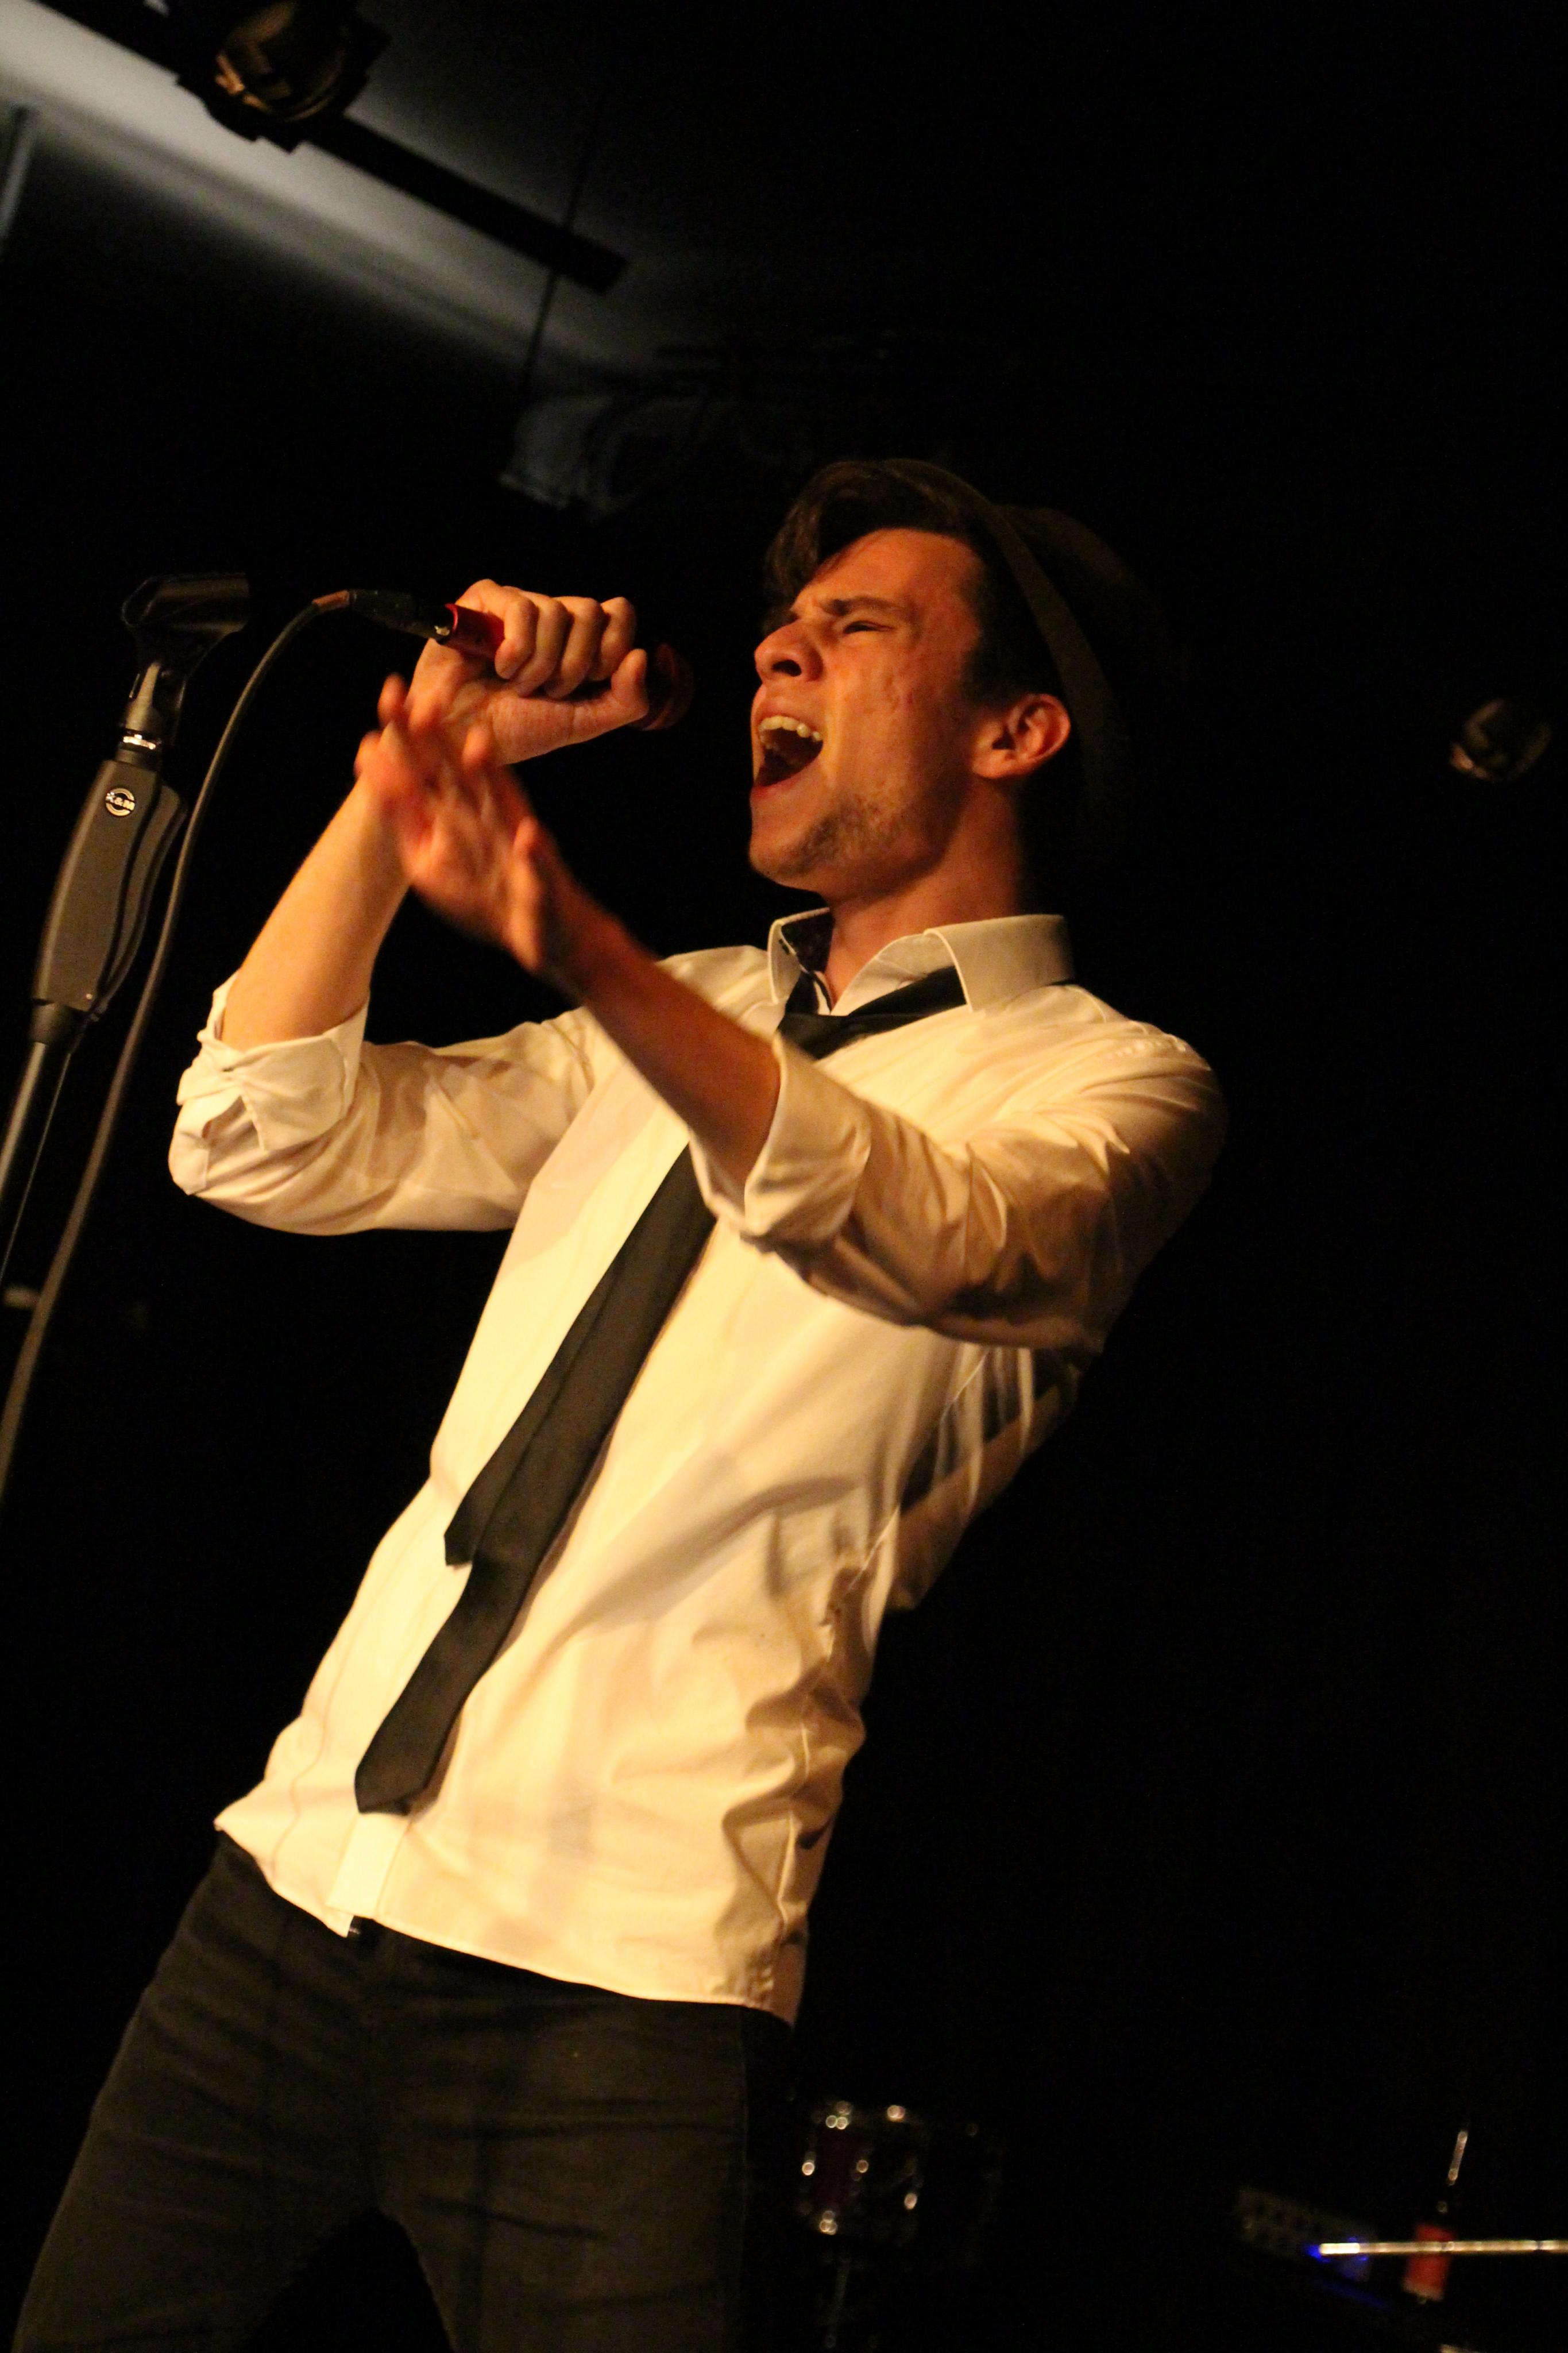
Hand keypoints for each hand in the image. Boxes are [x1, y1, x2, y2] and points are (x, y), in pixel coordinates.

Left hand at [355, 676, 617, 993]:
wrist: (542, 936)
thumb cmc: (482, 894)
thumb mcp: (426, 857)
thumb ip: (400, 813)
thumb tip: (366, 759)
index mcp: (454, 812)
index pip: (427, 766)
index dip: (408, 734)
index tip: (388, 694)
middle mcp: (485, 817)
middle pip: (459, 773)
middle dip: (441, 741)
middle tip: (420, 699)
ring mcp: (515, 845)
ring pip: (503, 806)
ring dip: (493, 781)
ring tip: (477, 749)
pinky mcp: (541, 878)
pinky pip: (537, 865)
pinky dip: (533, 852)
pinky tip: (528, 836)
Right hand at [406, 581, 648, 765]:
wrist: (464, 738)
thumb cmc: (519, 730)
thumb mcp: (584, 723)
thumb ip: (627, 700)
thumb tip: (642, 654)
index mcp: (580, 638)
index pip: (620, 612)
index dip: (612, 648)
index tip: (588, 683)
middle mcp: (552, 616)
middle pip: (592, 611)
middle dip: (575, 664)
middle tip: (550, 690)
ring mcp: (518, 604)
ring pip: (557, 612)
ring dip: (541, 664)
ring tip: (517, 685)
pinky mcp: (484, 599)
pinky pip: (522, 608)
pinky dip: (517, 650)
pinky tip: (499, 668)